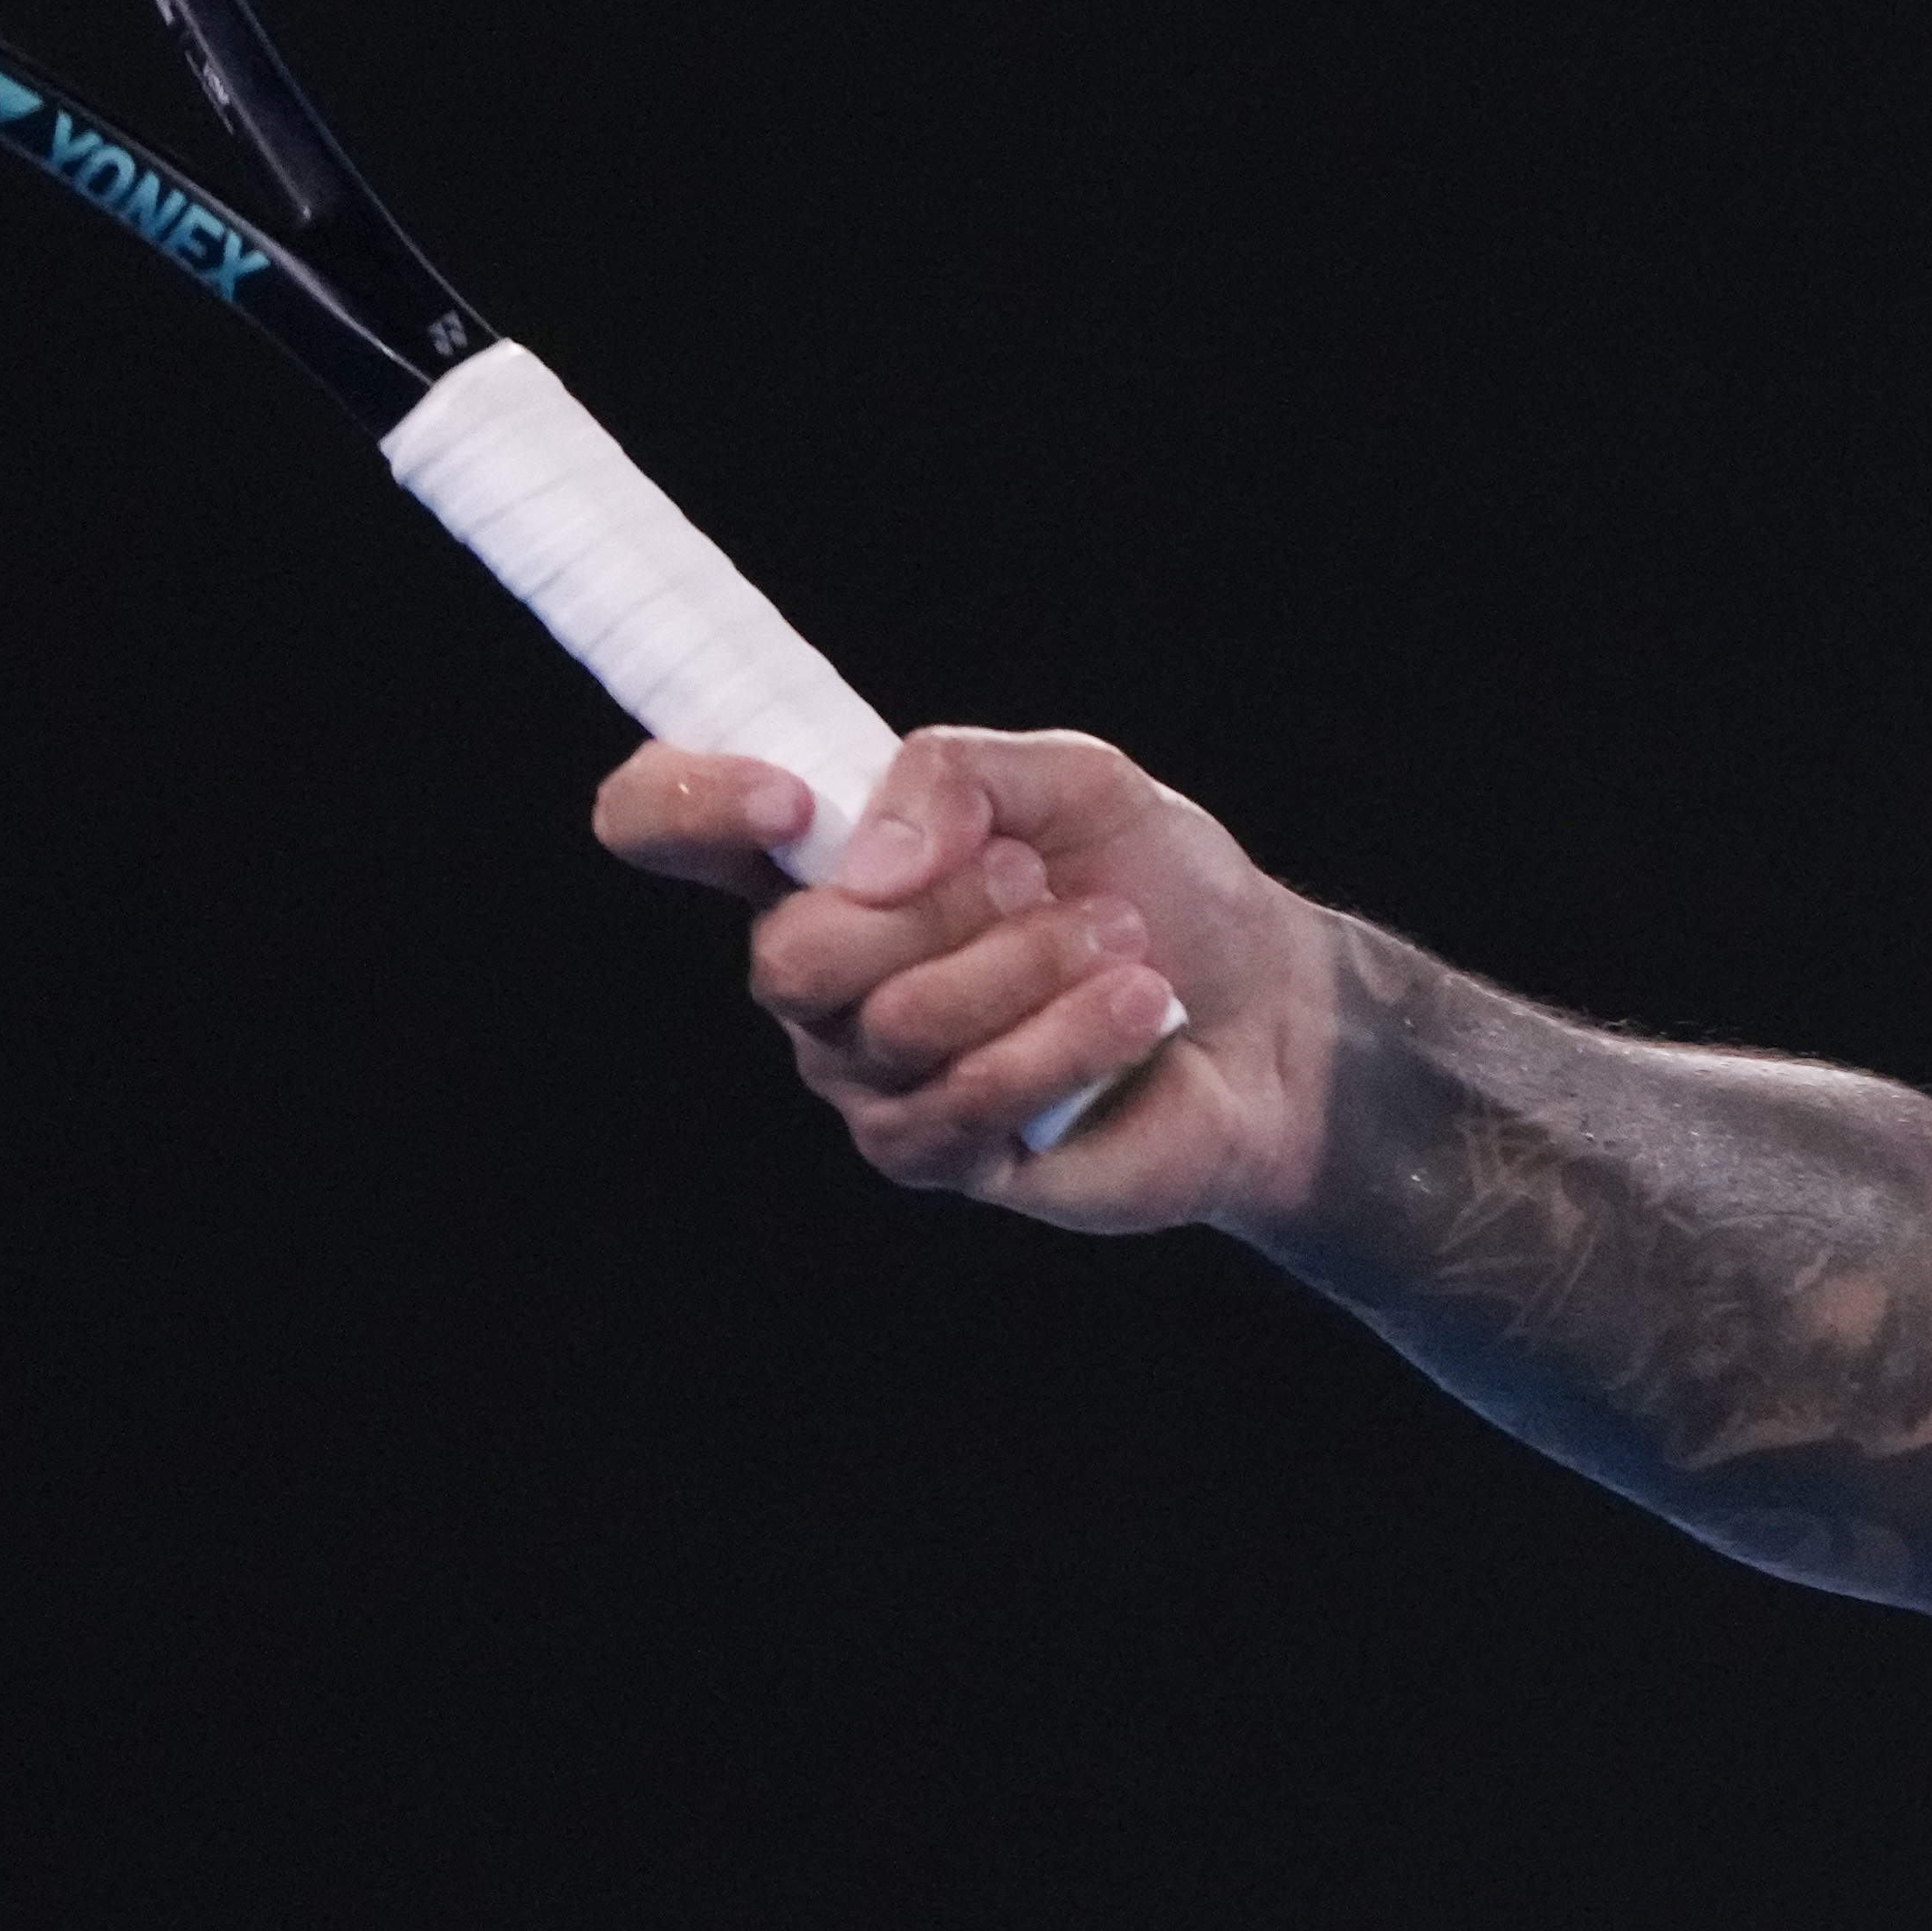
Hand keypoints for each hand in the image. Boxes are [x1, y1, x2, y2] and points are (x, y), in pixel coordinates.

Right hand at [591, 726, 1341, 1233]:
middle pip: (789, 956)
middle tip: (1045, 878)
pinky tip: (1139, 1009)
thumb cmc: (1154, 886)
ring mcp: (868, 1077)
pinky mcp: (939, 1157)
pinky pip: (967, 1103)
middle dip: (943, 907)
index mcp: (822, 860)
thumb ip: (961, 773)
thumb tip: (868, 855)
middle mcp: (818, 976)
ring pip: (894, 1026)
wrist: (1266, 1009)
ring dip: (1029, 965)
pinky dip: (1069, 1038)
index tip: (788, 800)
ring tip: (1124, 941)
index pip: (665, 822)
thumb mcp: (1075, 779)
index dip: (684, 806)